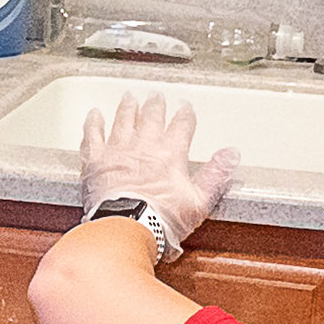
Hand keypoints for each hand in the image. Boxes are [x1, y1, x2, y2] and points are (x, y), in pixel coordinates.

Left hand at [73, 91, 238, 250]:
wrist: (126, 227)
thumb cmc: (161, 220)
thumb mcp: (199, 202)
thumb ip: (215, 175)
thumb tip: (231, 154)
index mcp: (171, 153)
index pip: (182, 126)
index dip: (184, 115)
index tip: (185, 107)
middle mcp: (145, 145)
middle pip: (152, 116)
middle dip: (155, 105)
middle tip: (156, 96)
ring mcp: (118, 150)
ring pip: (124, 119)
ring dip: (128, 107)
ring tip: (130, 97)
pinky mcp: (96, 160)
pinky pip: (93, 134)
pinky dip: (94, 122)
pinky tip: (94, 114)